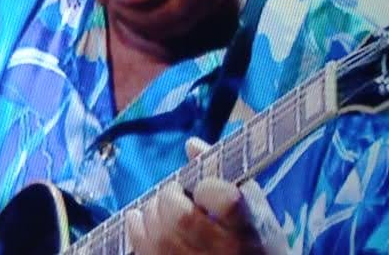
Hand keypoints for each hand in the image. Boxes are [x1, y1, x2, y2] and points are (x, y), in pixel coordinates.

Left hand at [126, 137, 287, 253]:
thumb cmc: (252, 239)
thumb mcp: (252, 206)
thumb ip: (223, 172)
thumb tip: (191, 144)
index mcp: (247, 229)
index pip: (225, 201)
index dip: (208, 188)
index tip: (204, 187)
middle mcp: (223, 251)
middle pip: (181, 216)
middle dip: (170, 196)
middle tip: (175, 194)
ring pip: (159, 233)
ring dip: (152, 211)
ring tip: (161, 208)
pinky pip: (144, 248)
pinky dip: (136, 228)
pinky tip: (139, 219)